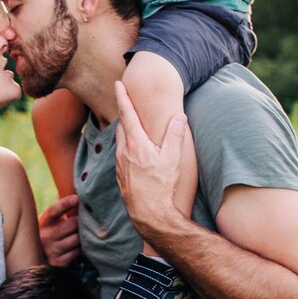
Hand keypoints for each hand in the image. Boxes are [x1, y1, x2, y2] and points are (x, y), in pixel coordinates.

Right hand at [38, 193, 80, 266]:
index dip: (65, 203)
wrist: (37, 262)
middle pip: (71, 224)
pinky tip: (79, 246)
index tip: (77, 198)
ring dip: (82, 236)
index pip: (53, 210)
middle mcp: (45, 236)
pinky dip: (80, 248)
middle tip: (86, 219)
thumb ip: (58, 209)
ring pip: (77, 239)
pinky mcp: (58, 263)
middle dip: (80, 221)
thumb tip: (71, 188)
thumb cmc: (47, 235)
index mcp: (42, 223)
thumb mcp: (48, 222)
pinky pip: (77, 252)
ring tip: (83, 233)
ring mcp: (51, 250)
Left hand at [114, 79, 187, 246]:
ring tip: (132, 126)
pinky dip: (126, 148)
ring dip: (125, 132)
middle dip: (124, 114)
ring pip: (120, 142)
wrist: (149, 215)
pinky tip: (134, 153)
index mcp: (136, 144)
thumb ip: (176, 135)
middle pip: (121, 127)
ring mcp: (120, 166)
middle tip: (126, 102)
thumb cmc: (162, 186)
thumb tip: (180, 116)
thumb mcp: (173, 159)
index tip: (117, 83)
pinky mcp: (120, 177)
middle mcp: (124, 152)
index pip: (127, 114)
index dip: (123, 97)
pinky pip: (121, 157)